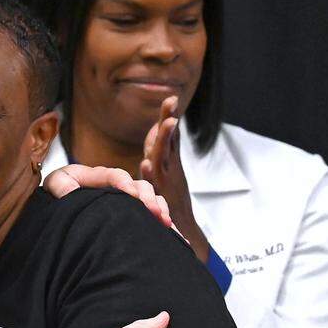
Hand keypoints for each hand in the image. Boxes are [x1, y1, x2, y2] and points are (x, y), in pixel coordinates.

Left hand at [44, 164, 171, 228]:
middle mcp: (117, 187)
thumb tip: (70, 191)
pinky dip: (162, 222)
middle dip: (149, 198)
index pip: (114, 175)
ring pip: (150, 200)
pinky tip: (172, 234)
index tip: (130, 194)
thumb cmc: (57, 194)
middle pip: (139, 187)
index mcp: (98, 177)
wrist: (58, 209)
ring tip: (165, 222)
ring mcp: (127, 201)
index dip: (124, 182)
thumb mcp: (55, 185)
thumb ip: (60, 185)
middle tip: (155, 211)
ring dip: (159, 209)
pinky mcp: (132, 215)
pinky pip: (151, 216)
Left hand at [139, 96, 209, 261]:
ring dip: (164, 140)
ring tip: (167, 123)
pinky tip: (146, 164)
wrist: (181, 229)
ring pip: (164, 157)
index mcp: (170, 160)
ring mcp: (167, 180)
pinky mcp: (162, 196)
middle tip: (172, 100)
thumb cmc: (170, 198)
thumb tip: (157, 130)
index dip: (170, 116)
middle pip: (170, 140)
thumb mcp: (168, 170)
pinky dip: (151, 172)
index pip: (170, 134)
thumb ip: (162, 151)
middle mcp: (170, 167)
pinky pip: (154, 183)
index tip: (171, 98)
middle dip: (170, 119)